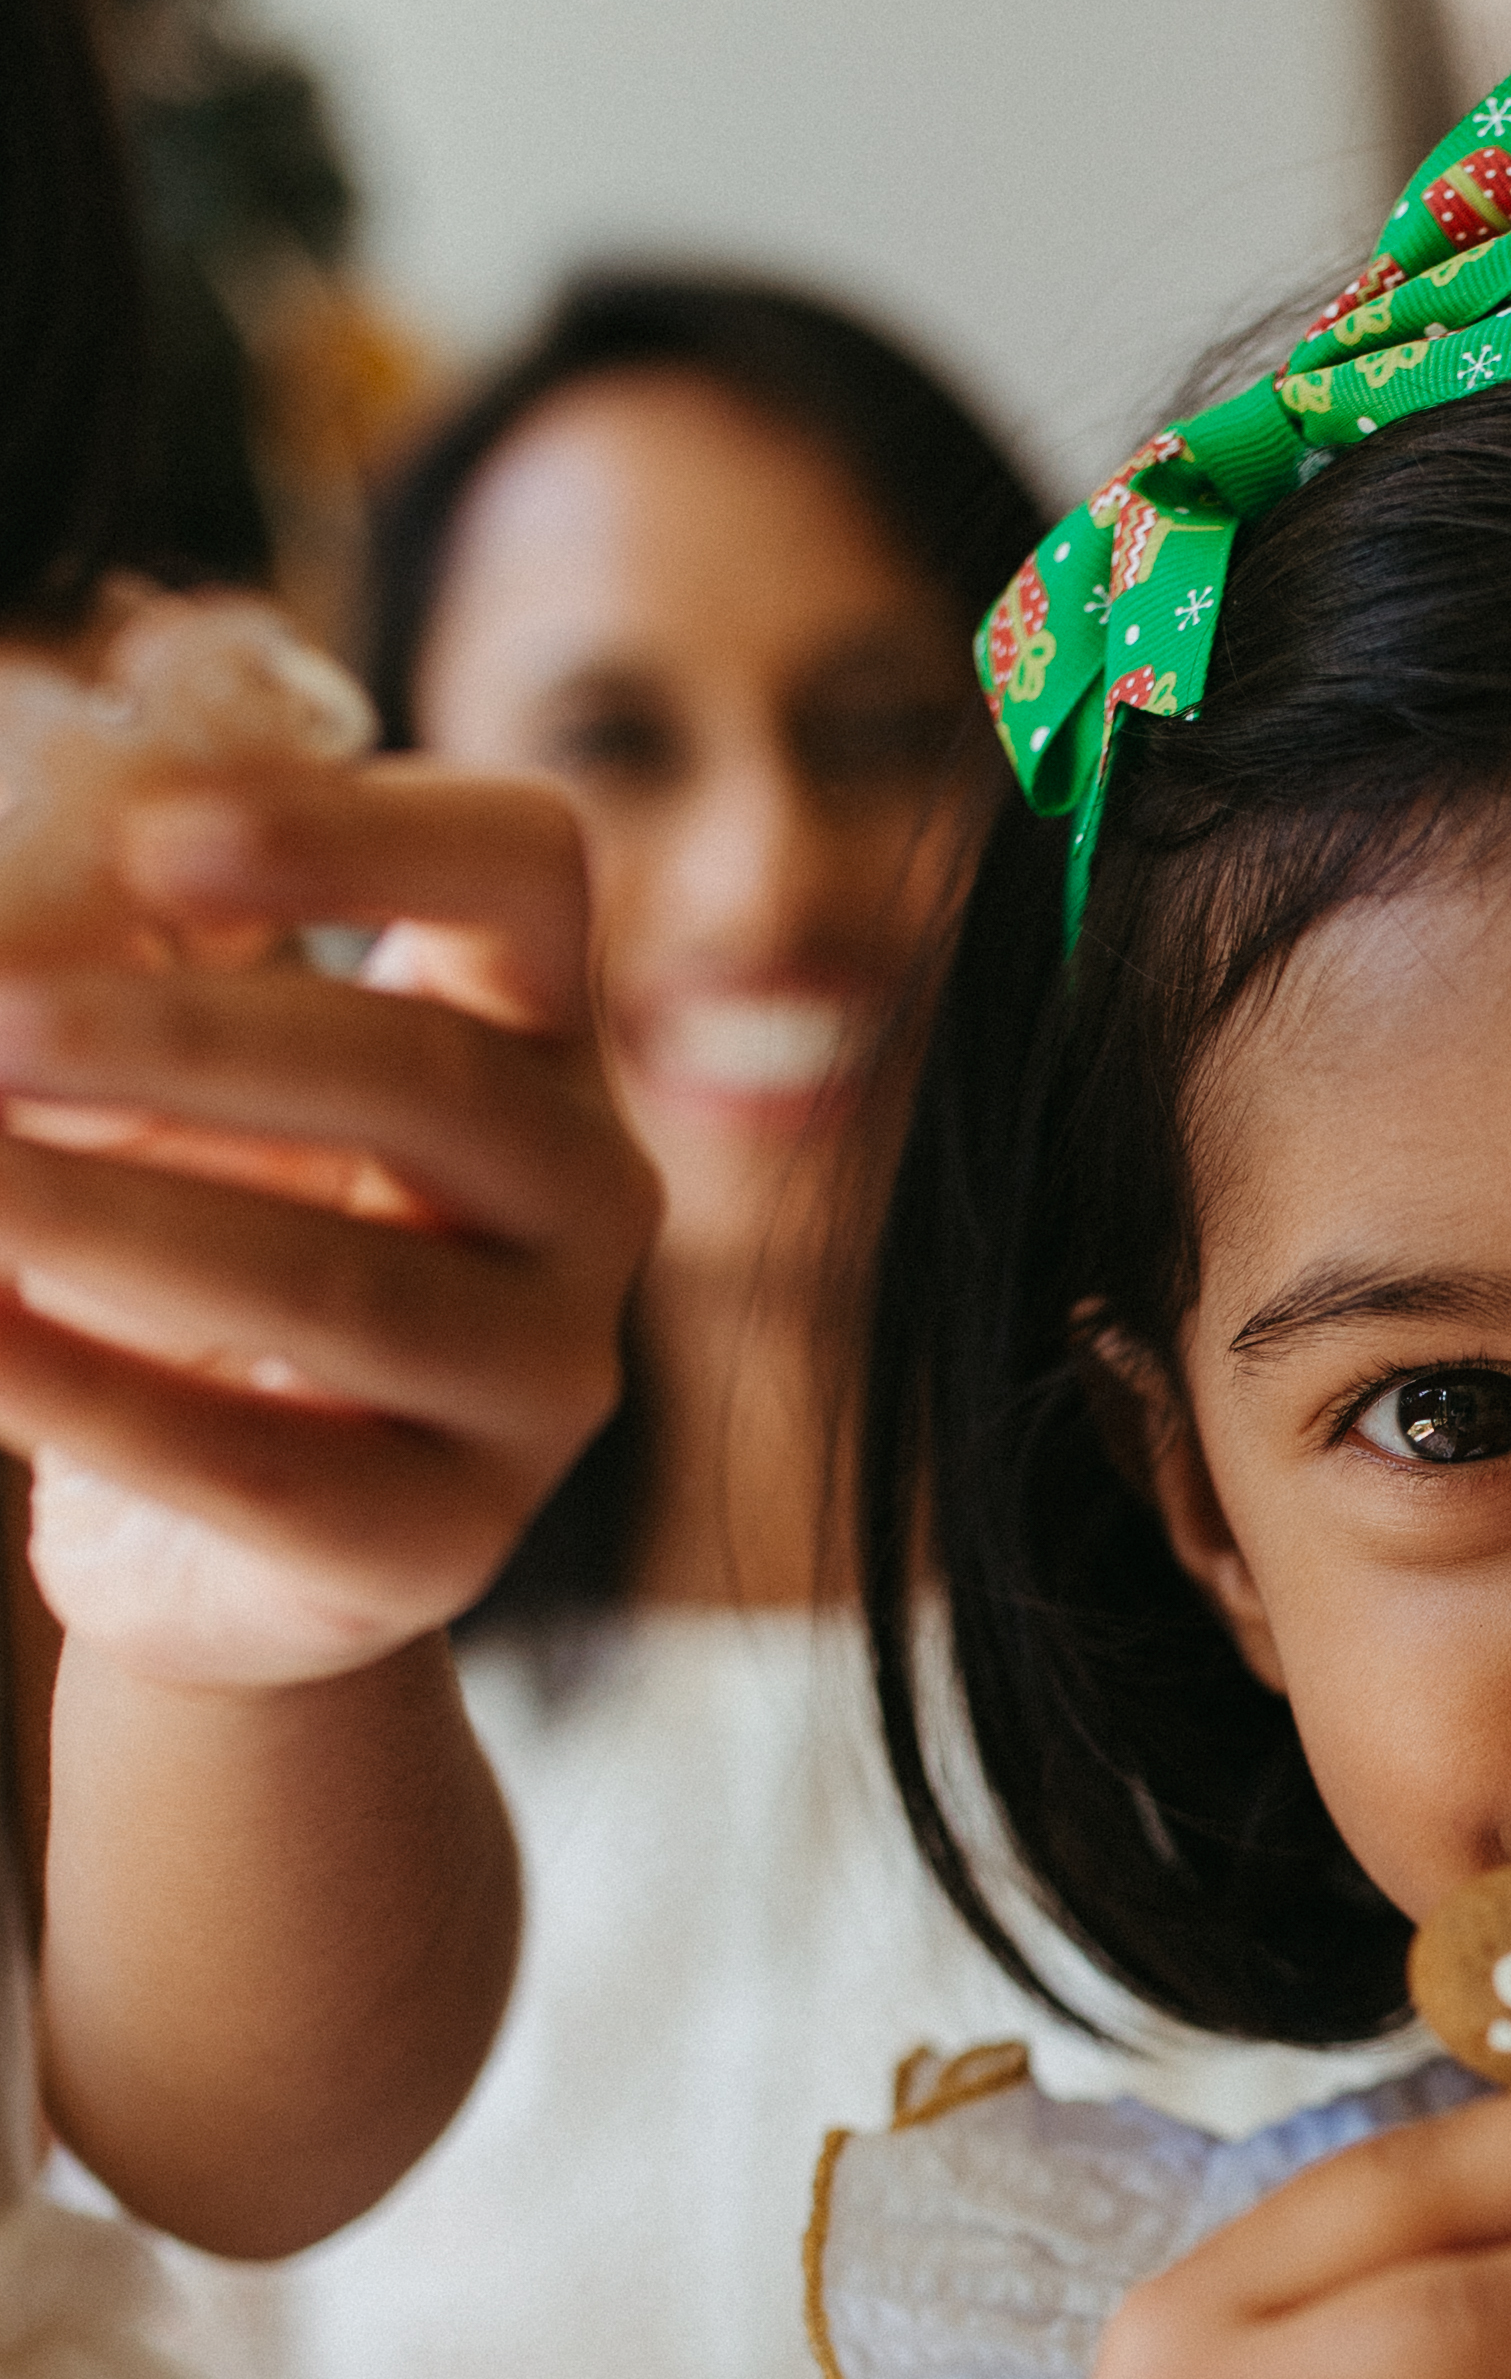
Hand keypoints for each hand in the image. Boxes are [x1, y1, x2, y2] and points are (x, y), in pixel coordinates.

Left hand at [0, 767, 653, 1687]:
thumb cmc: (191, 1240)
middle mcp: (587, 1200)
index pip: (526, 868)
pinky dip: (86, 1395)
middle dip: (185, 1040)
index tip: (152, 841)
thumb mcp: (172, 1081)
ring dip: (111, 1224)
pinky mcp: (445, 1544)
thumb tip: (33, 862)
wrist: (211, 1541)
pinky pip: (259, 1468)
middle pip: (431, 1080)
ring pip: (343, 1289)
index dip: (357, 834)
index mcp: (536, 1035)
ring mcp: (539, 1385)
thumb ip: (129, 955)